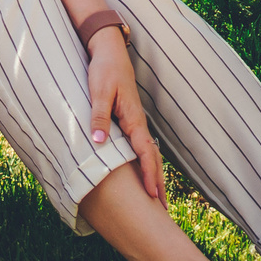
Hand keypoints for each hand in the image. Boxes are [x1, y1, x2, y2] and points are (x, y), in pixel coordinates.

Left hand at [84, 24, 164, 202]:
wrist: (109, 52)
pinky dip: (144, 162)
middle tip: (162, 209)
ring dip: (152, 174)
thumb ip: (99, 118)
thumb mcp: (98, 92)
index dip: (150, 175)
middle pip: (152, 158)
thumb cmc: (104, 71)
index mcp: (133, 119)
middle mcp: (137, 123)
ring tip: (156, 197)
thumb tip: (98, 144)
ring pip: (147, 153)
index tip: (154, 196)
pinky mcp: (128, 120)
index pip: (145, 153)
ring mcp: (134, 122)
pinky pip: (139, 146)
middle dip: (157, 182)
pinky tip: (141, 172)